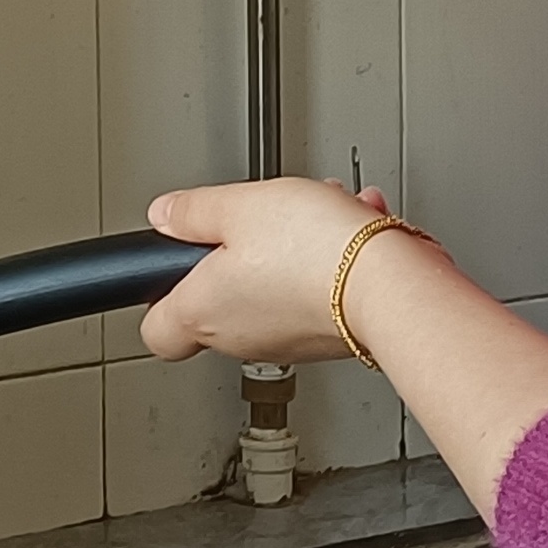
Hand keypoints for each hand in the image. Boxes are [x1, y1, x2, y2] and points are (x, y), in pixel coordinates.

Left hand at [137, 178, 427, 366]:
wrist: (390, 287)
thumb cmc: (316, 252)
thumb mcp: (240, 204)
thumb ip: (194, 210)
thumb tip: (166, 215)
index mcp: (203, 312)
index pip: (156, 330)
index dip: (163, 294)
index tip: (178, 263)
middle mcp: (240, 338)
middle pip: (221, 300)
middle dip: (242, 254)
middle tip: (260, 224)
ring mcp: (285, 342)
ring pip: (274, 290)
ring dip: (292, 251)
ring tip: (318, 215)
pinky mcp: (328, 338)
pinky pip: (317, 293)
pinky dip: (330, 262)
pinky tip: (350, 228)